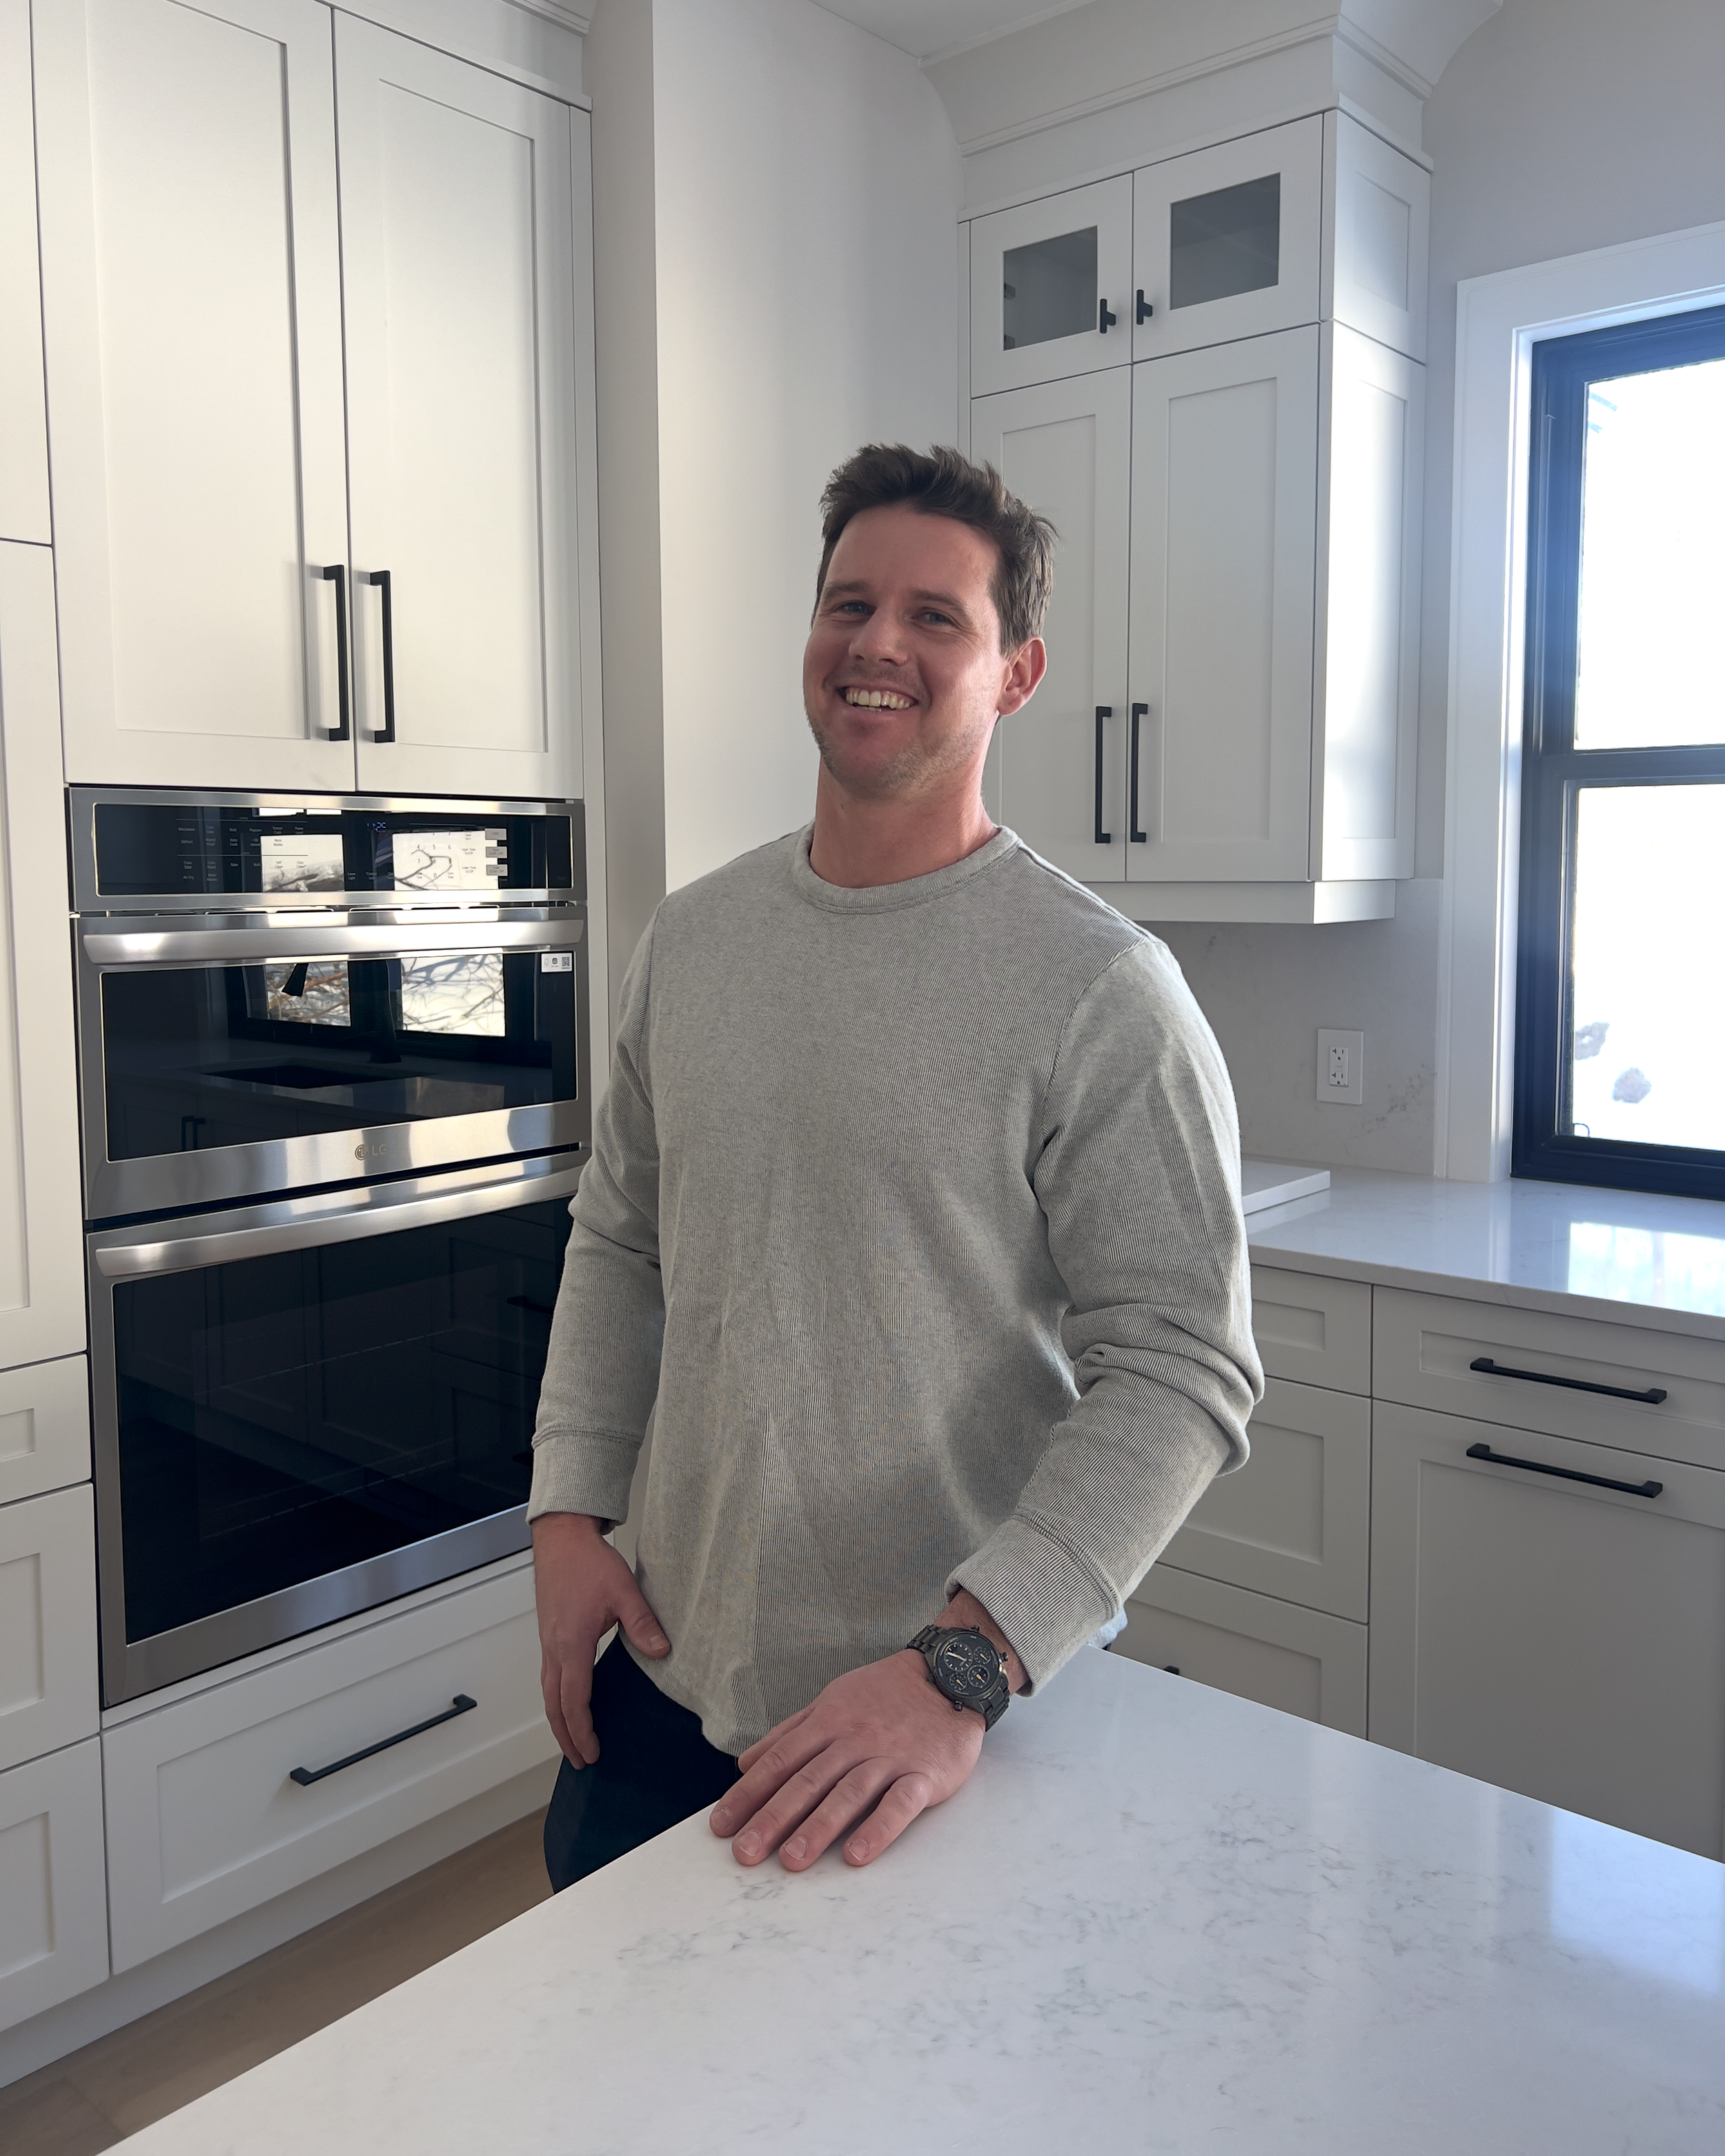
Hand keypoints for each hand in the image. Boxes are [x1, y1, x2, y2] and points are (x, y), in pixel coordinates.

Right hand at [531, 1511, 668, 1766]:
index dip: (582, 1731)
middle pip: (553, 1706)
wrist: (562, 1540)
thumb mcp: (623, 1592)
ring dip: (558, 1720)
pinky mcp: (549, 1636)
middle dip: (565, 1737)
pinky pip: (549, 1677)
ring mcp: (548, 1644)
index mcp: (571, 1645)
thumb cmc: (587, 1563)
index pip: (573, 1701)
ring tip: (573, 1741)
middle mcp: (554, 1650)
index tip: (592, 1751)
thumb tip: (662, 1652)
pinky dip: (557, 1699)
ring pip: (548, 1693)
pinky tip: (570, 1702)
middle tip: (580, 1761)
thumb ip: (642, 1624)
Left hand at [709, 1649, 984, 1871]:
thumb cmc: (883, 1694)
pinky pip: (899, 1803)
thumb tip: (745, 1764)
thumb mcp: (831, 1701)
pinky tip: (857, 1855)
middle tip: (745, 1853)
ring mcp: (889, 1757)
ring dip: (819, 1827)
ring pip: (849, 1793)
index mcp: (828, 1723)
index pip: (780, 1761)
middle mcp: (853, 1740)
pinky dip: (878, 1828)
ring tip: (792, 1860)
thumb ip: (787, 1733)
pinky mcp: (925, 1774)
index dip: (748, 1794)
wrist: (947, 1675)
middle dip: (773, 1818)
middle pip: (808, 1781)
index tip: (720, 1826)